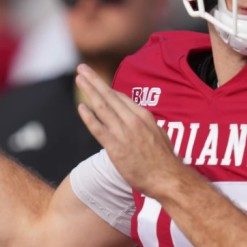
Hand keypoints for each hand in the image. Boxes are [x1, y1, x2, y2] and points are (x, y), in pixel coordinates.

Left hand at [75, 64, 182, 196]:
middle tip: (82, 68)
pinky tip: (81, 107)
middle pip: (109, 96)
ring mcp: (124, 133)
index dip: (106, 87)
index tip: (95, 79)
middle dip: (94, 80)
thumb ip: (147, 124)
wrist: (167, 178)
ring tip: (79, 79)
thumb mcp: (159, 134)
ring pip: (102, 107)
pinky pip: (99, 129)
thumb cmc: (164, 160)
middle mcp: (133, 120)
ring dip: (89, 91)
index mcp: (143, 116)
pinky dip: (89, 117)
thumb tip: (140, 117)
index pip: (120, 97)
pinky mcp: (115, 148)